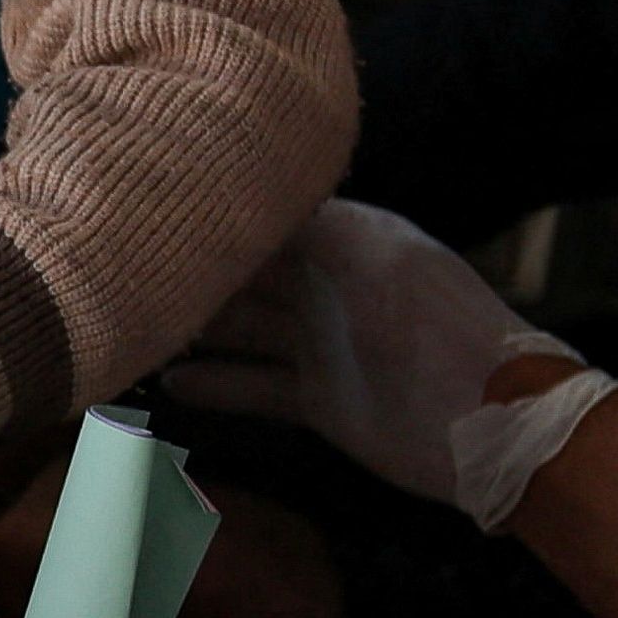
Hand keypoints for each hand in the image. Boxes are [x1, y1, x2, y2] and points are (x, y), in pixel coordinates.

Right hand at [166, 198, 592, 526]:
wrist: (488, 422)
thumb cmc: (435, 328)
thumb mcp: (373, 257)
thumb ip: (308, 224)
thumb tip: (239, 195)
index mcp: (350, 239)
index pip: (270, 214)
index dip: (218, 213)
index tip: (155, 210)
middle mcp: (331, 285)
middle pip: (248, 272)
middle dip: (196, 271)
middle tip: (129, 272)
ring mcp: (323, 344)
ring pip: (244, 330)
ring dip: (196, 329)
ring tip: (135, 326)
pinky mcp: (319, 399)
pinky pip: (255, 386)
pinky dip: (216, 385)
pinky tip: (169, 383)